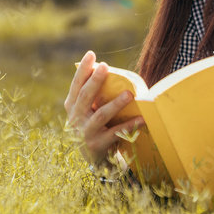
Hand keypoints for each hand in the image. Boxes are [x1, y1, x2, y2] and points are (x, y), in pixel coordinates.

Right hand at [64, 50, 143, 167]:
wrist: (94, 158)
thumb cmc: (94, 126)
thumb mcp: (87, 111)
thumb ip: (93, 94)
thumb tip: (107, 69)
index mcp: (72, 106)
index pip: (76, 84)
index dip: (83, 69)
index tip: (91, 54)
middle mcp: (75, 118)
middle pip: (85, 96)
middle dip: (95, 81)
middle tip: (105, 66)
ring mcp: (85, 132)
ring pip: (101, 115)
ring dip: (115, 104)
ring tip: (128, 94)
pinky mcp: (97, 145)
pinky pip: (115, 133)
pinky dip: (129, 125)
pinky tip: (141, 118)